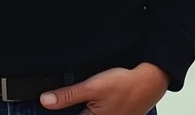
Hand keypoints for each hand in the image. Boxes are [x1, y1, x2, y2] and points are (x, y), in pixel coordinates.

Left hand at [40, 64, 168, 114]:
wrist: (149, 83)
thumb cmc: (124, 85)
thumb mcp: (92, 87)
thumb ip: (68, 96)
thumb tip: (45, 101)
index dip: (59, 110)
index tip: (50, 104)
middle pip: (77, 114)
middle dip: (70, 107)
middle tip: (66, 97)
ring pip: (86, 113)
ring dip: (80, 107)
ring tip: (80, 98)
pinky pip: (94, 111)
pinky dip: (90, 107)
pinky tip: (91, 99)